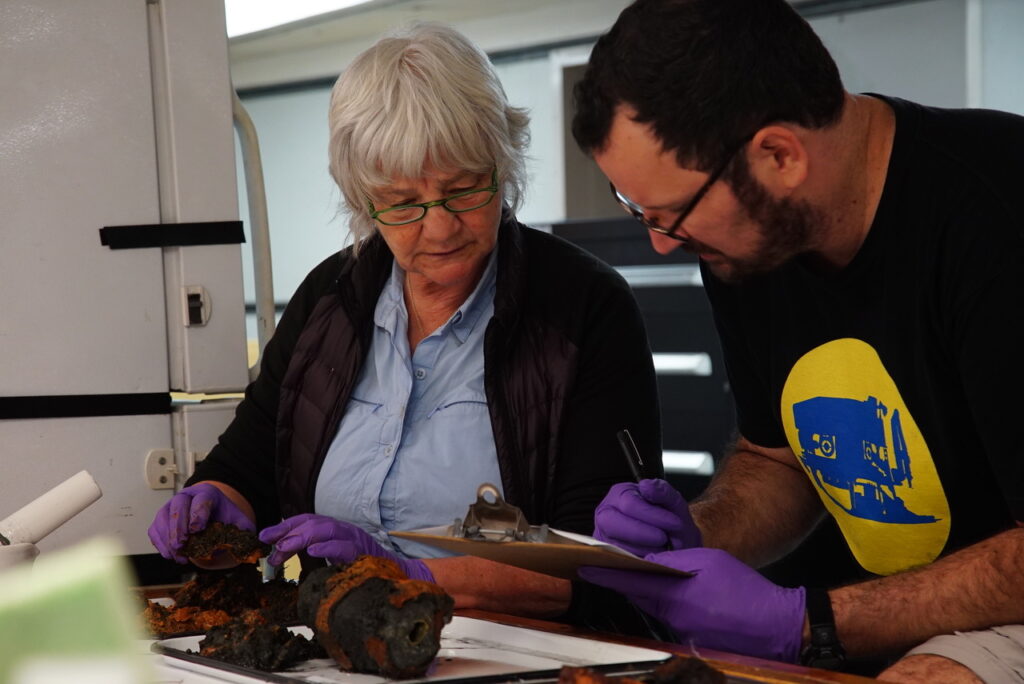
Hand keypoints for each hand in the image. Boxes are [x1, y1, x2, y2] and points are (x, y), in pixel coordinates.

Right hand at [148, 483, 253, 563]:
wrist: (213, 518)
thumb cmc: (224, 518)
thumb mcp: (239, 522)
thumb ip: (242, 531)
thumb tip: (237, 546)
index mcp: (207, 493)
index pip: (201, 499)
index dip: (198, 513)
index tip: (197, 529)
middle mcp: (186, 496)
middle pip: (178, 506)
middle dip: (179, 526)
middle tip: (182, 544)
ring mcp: (171, 506)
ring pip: (163, 518)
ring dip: (168, 538)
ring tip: (178, 555)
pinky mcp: (162, 520)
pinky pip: (155, 529)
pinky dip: (160, 543)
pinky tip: (170, 555)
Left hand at [259, 514, 433, 581]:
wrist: (398, 577)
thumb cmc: (362, 571)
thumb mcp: (332, 562)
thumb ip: (312, 558)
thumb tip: (282, 559)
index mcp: (335, 531)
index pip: (307, 521)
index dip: (285, 526)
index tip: (264, 536)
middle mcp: (344, 530)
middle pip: (312, 522)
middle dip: (288, 531)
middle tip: (268, 542)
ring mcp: (355, 539)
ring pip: (327, 529)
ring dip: (302, 536)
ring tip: (284, 546)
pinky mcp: (364, 552)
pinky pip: (345, 547)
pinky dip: (328, 546)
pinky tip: (313, 550)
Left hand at [579, 548, 804, 662]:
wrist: (774, 625)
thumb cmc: (745, 590)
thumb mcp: (707, 561)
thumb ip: (674, 560)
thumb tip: (649, 560)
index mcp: (673, 595)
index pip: (629, 582)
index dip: (605, 573)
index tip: (585, 566)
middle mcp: (672, 617)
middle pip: (640, 595)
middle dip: (628, 580)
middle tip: (615, 564)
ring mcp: (681, 631)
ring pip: (656, 606)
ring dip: (653, 592)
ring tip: (665, 577)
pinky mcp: (691, 639)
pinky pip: (672, 617)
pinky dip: (672, 604)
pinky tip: (689, 597)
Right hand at [594, 479, 700, 555]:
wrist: (675, 544)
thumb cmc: (670, 522)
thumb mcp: (673, 503)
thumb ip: (663, 491)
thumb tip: (646, 486)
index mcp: (621, 494)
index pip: (630, 504)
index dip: (653, 515)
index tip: (676, 523)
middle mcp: (606, 513)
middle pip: (613, 523)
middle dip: (642, 534)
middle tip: (664, 538)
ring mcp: (603, 535)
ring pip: (616, 544)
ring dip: (644, 548)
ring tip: (662, 547)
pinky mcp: (607, 554)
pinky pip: (618, 560)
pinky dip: (639, 560)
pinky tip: (653, 555)